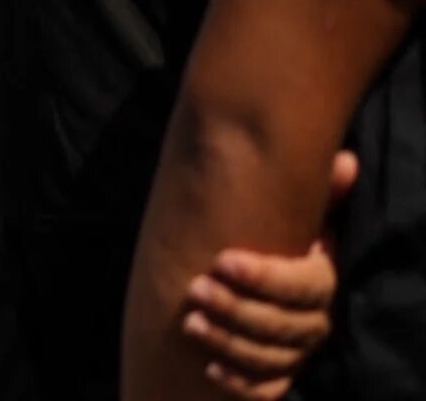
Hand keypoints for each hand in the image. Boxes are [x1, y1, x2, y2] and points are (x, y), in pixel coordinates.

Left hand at [184, 150, 356, 398]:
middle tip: (196, 289)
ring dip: (231, 343)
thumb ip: (319, 191)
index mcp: (322, 280)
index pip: (305, 285)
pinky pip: (268, 388)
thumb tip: (346, 159)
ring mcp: (299, 349)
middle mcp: (317, 320)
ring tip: (190, 322)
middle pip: (285, 326)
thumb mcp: (298, 213)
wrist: (257, 279)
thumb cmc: (278, 237)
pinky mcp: (279, 371)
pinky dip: (242, 383)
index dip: (265, 276)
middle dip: (238, 309)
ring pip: (273, 357)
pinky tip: (210, 369)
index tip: (222, 259)